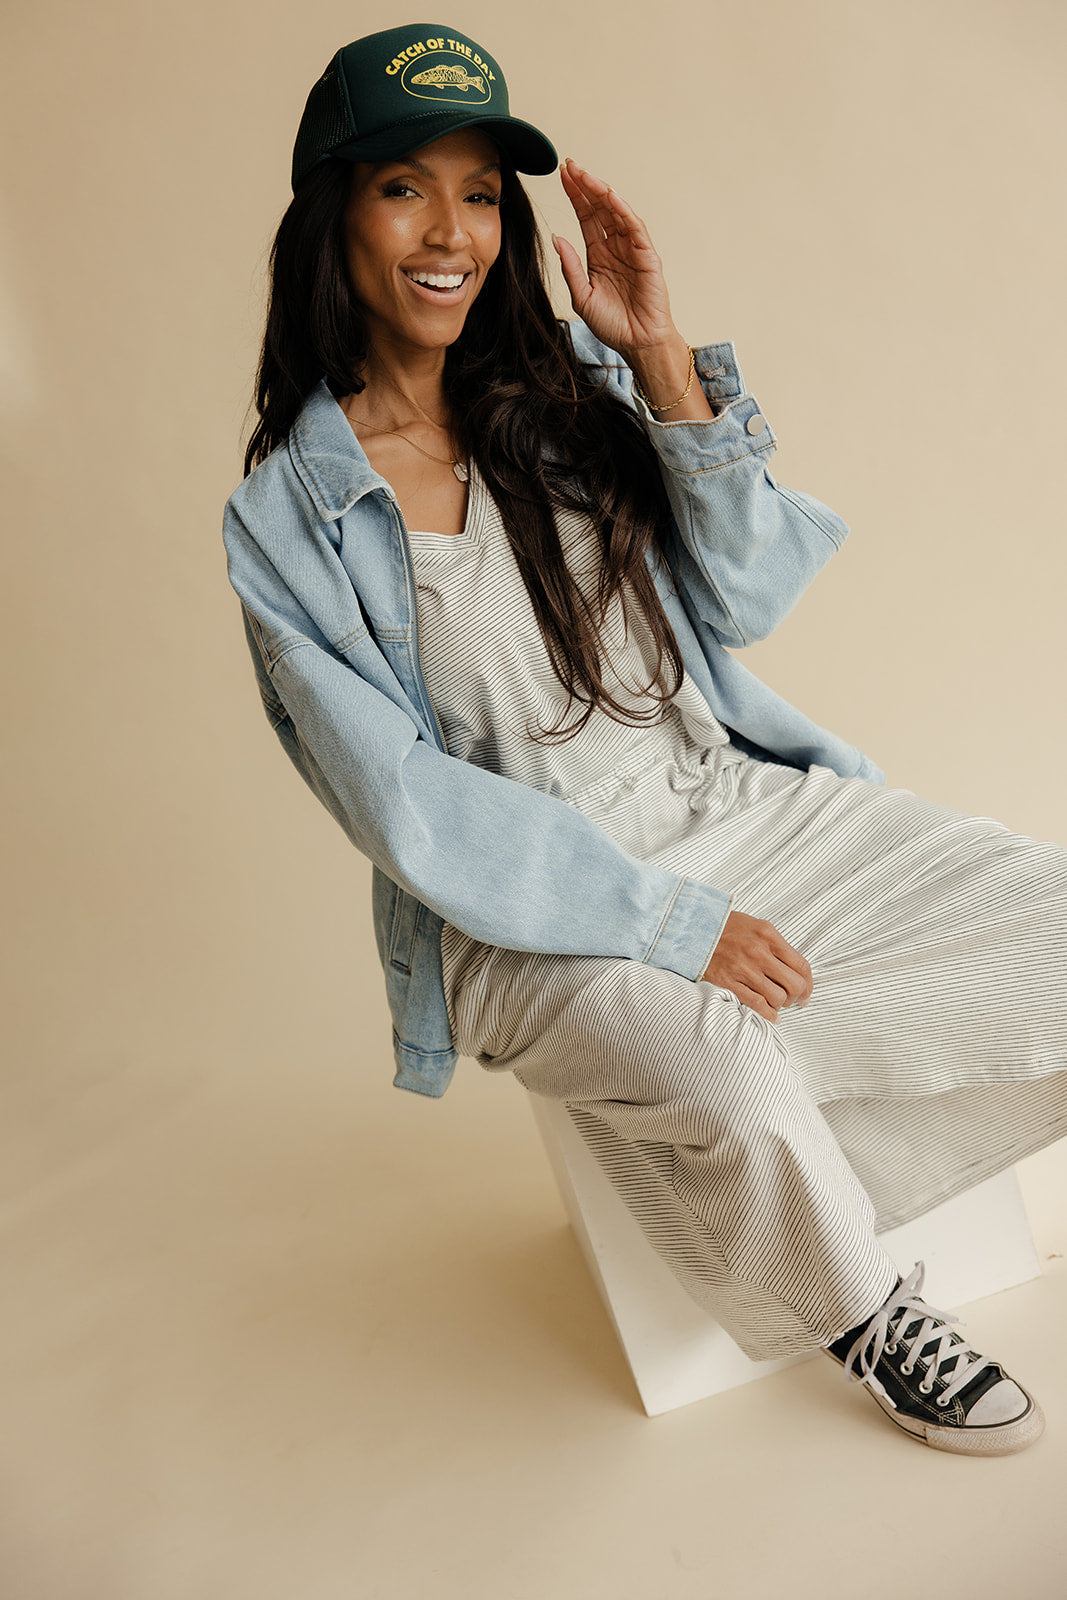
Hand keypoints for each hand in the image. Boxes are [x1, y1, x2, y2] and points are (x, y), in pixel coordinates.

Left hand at [553, 158, 678, 361]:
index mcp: (598, 255)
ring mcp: (632, 249)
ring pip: (616, 213)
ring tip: (586, 176)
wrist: (637, 343)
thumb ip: (571, 267)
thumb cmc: (612, 324)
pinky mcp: (647, 256)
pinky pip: (635, 229)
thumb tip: (556, 238)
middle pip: (599, 209)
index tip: (561, 176)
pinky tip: (611, 197)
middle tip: (570, 165)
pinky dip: (624, 211)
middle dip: (585, 186)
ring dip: (601, 193)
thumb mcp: (582, 297)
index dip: (574, 196)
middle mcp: (615, 247)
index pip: (585, 217)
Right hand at [700, 912, 812, 1022]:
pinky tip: (771, 1015)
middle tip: (793, 1000)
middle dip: (797, 996)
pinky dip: (769, 1014)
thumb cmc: (723, 928)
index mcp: (768, 935)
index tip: (806, 993)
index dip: (808, 984)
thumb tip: (793, 969)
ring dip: (781, 1004)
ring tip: (776, 1003)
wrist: (690, 929)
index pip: (801, 965)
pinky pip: (757, 1005)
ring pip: (778, 997)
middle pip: (794, 984)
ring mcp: (743, 968)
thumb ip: (774, 945)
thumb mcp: (754, 926)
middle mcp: (758, 952)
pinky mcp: (728, 982)